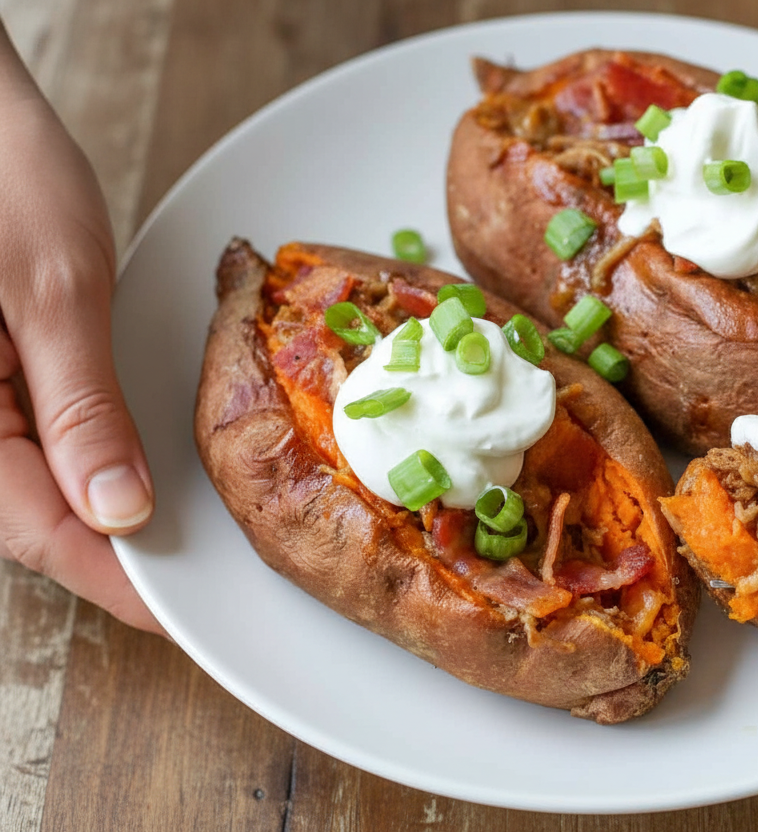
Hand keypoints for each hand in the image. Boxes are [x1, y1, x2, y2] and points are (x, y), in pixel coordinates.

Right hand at [1, 26, 161, 632]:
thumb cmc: (1, 172)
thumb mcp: (53, 293)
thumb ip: (79, 410)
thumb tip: (116, 511)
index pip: (32, 528)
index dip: (106, 577)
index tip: (170, 612)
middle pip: (29, 514)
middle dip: (106, 553)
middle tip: (184, 581)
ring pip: (32, 484)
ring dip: (98, 511)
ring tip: (169, 537)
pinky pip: (31, 440)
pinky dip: (87, 462)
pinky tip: (131, 469)